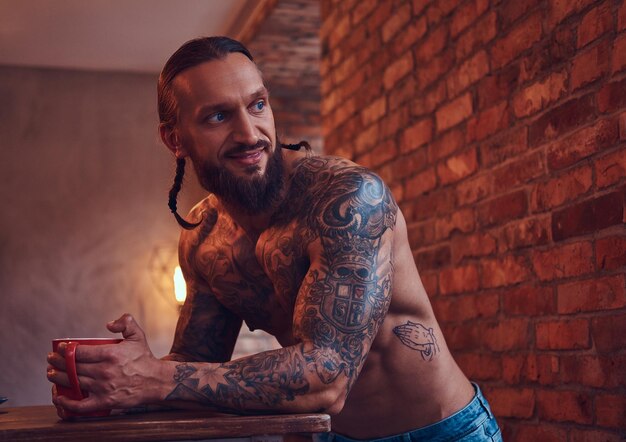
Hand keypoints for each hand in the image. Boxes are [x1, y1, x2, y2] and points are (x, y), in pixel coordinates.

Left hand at [47, 314, 166, 414]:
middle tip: (50, 360)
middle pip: (73, 367)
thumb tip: (108, 324)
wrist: (155, 381)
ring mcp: (103, 387)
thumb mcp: (137, 335)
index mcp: (110, 354)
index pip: (80, 352)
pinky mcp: (104, 401)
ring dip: (57, 378)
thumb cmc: (144, 358)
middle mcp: (104, 371)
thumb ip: (125, 322)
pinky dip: (67, 403)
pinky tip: (59, 397)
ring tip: (50, 373)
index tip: (60, 348)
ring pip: (73, 383)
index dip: (66, 350)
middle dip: (57, 363)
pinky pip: (80, 405)